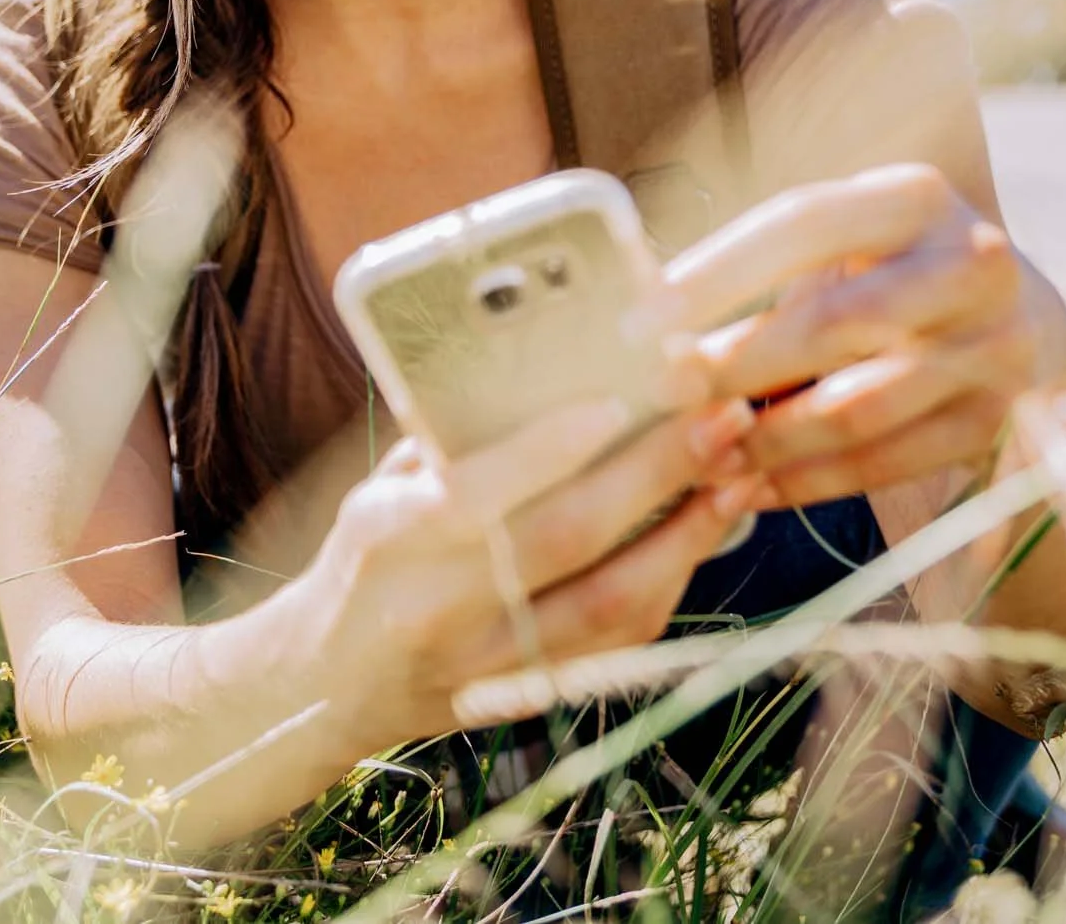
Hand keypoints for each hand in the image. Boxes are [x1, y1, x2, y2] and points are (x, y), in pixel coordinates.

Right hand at [301, 393, 769, 746]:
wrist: (326, 683)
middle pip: (566, 541)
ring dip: (688, 537)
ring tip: (738, 475)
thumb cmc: (366, 559)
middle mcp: (438, 605)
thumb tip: (552, 367)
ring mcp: (486, 662)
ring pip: (609, 604)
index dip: (553, 448)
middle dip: (656, 475)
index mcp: (391, 537)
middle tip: (721, 418)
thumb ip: (454, 441)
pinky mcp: (526, 697)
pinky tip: (704, 533)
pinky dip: (670, 583)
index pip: (479, 491)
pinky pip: (617, 642)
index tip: (622, 398)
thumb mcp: (380, 490)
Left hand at [664, 163, 1065, 560]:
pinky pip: (883, 464)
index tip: (640, 318)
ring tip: (699, 456)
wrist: (1029, 329)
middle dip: (733, 366)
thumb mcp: (856, 242)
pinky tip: (749, 488)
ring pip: (856, 408)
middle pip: (832, 324)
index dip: (716, 272)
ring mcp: (995, 349)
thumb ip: (772, 270)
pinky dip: (806, 482)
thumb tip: (653, 326)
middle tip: (659, 397)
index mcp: (917, 197)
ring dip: (764, 440)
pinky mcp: (999, 424)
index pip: (802, 224)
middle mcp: (971, 263)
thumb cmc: (899, 275)